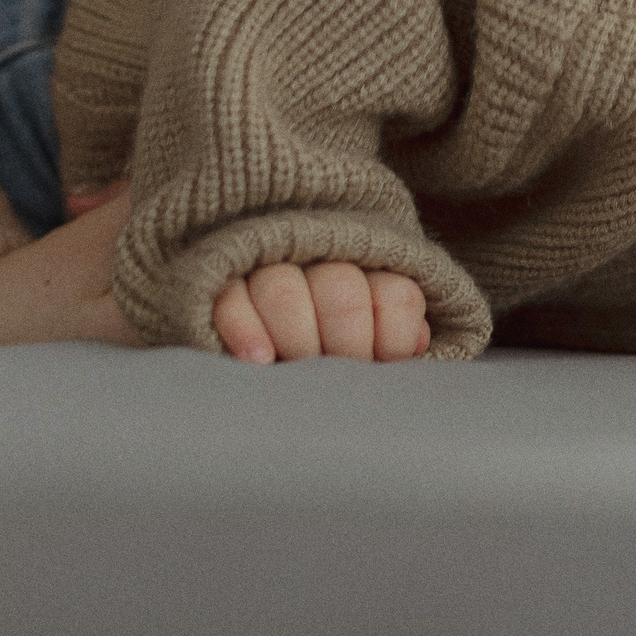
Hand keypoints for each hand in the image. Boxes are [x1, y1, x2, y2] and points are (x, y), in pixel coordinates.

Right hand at [212, 263, 429, 363]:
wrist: (247, 322)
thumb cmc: (330, 342)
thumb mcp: (373, 336)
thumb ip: (399, 336)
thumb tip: (419, 345)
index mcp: (369, 268)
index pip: (396, 296)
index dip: (394, 340)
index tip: (381, 367)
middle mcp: (320, 257)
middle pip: (342, 294)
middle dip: (345, 346)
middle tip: (335, 378)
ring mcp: (265, 265)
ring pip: (284, 292)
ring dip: (297, 341)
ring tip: (296, 370)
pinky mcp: (217, 281)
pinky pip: (230, 300)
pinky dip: (246, 330)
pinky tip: (258, 360)